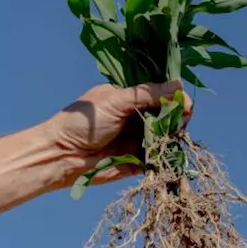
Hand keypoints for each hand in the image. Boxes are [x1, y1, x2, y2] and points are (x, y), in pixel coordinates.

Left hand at [43, 82, 192, 185]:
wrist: (62, 157)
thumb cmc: (82, 123)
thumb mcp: (116, 101)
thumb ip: (147, 94)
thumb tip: (179, 86)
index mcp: (130, 97)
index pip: (161, 93)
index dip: (175, 97)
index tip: (185, 105)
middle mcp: (137, 116)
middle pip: (168, 115)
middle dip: (178, 118)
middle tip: (180, 123)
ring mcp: (138, 139)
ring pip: (166, 136)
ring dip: (173, 138)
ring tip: (170, 139)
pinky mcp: (138, 161)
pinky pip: (158, 158)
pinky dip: (165, 157)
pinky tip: (167, 155)